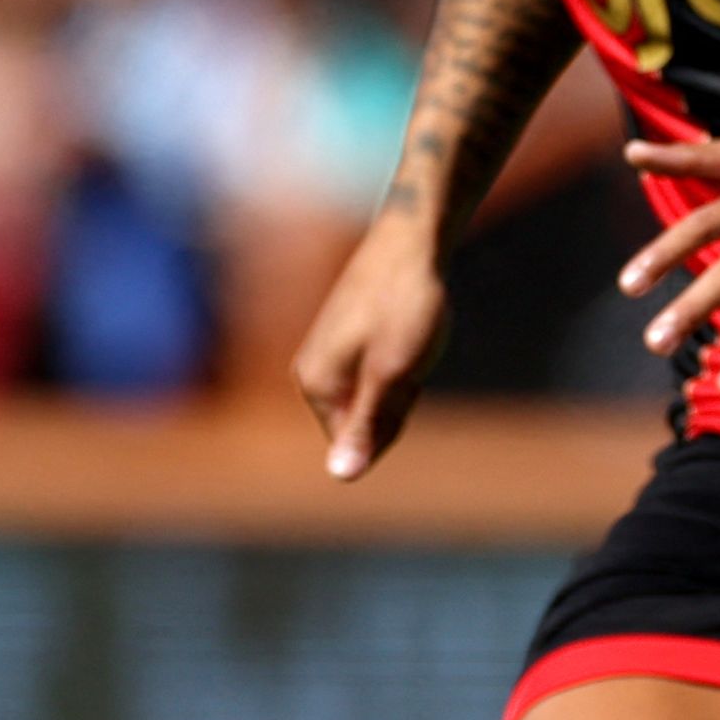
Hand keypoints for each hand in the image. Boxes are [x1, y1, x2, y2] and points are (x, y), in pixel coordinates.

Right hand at [294, 217, 449, 482]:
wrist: (411, 242)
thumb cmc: (406, 307)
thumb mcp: (393, 374)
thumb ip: (366, 427)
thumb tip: (341, 477)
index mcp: (315, 386)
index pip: (358, 444)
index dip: (396, 419)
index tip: (405, 375)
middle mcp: (309, 373)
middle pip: (365, 422)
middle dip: (398, 400)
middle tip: (408, 353)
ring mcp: (324, 354)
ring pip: (376, 396)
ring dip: (402, 378)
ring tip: (406, 338)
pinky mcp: (341, 339)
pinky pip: (378, 373)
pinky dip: (401, 360)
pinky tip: (406, 329)